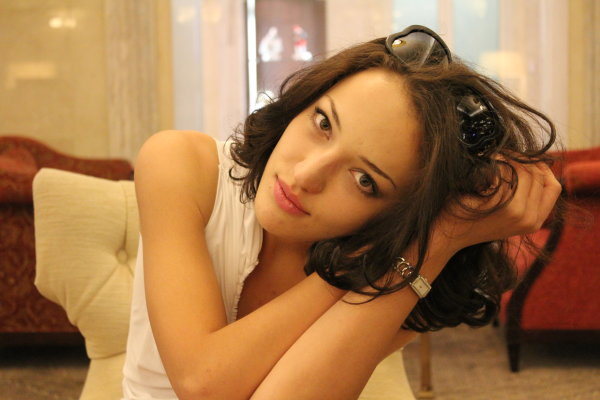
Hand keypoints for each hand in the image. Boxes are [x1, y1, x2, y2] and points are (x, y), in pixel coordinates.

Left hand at [432, 159, 561, 254]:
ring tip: (493, 155)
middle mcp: (530, 219)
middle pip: (538, 176)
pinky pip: (507, 173)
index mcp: (534, 223)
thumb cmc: (470, 218)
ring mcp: (517, 213)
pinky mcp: (502, 205)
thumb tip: (533, 165)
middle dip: (522, 159)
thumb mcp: (503, 213)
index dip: (541, 168)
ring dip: (509, 158)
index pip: (553, 187)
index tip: (525, 159)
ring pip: (524, 171)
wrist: (446, 233)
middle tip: (503, 152)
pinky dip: (496, 162)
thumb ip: (521, 197)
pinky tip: (485, 161)